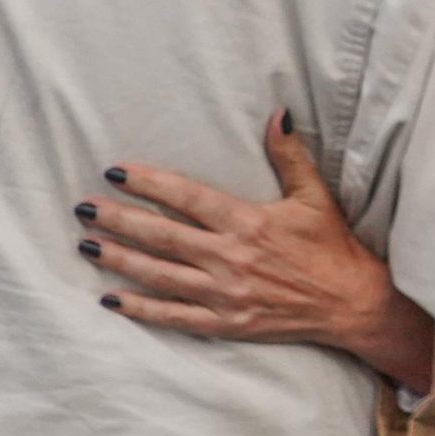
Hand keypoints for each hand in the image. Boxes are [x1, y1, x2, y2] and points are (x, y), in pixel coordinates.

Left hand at [79, 111, 434, 390]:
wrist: (351, 303)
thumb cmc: (332, 247)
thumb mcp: (315, 196)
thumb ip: (290, 155)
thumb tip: (278, 114)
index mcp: (248, 222)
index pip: (187, 197)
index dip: (149, 184)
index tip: (116, 172)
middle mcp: (230, 257)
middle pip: (161, 236)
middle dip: (118, 220)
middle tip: (83, 208)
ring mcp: (224, 293)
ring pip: (158, 274)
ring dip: (119, 260)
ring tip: (86, 246)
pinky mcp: (224, 322)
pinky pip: (172, 316)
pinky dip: (139, 309)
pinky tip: (111, 300)